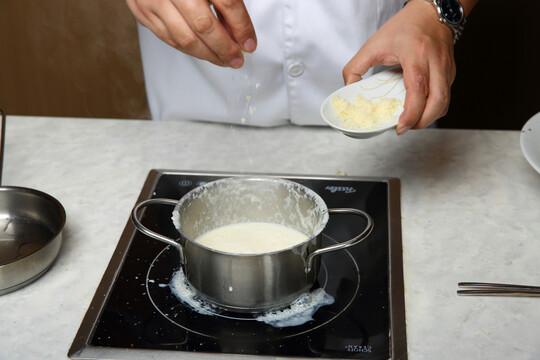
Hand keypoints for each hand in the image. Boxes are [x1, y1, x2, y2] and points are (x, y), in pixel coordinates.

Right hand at [125, 0, 256, 67]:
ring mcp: (154, 0)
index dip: (242, 27)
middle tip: (237, 59)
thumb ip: (226, 2)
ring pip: (185, 39)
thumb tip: (237, 33)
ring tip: (222, 60)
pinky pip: (168, 39)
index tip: (249, 43)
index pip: (228, 3)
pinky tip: (202, 52)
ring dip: (208, 55)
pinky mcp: (142, 10)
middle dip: (225, 48)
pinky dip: (188, 50)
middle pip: (204, 26)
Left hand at [342, 0, 455, 134]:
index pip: (418, 88)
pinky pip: (446, 96)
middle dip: (423, 121)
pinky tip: (420, 110)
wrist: (431, 12)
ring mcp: (446, 68)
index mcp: (415, 54)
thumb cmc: (405, 26)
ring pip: (445, 101)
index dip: (411, 112)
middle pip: (438, 100)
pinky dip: (434, 108)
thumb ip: (355, 67)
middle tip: (406, 128)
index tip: (400, 125)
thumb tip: (348, 88)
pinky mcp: (451, 72)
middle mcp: (435, 61)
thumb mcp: (373, 44)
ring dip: (429, 117)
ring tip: (412, 122)